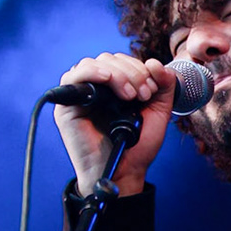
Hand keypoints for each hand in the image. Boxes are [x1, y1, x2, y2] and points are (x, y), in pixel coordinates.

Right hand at [53, 52, 180, 197]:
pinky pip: (74, 77)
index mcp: (115, 87)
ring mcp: (80, 95)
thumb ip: (164, 86)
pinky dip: (92, 72)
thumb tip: (155, 62)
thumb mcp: (158, 111)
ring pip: (94, 64)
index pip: (122, 61)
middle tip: (143, 95)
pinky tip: (107, 79)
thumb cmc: (138, 145)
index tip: (151, 90)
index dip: (139, 69)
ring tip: (131, 95)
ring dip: (117, 74)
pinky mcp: (67, 106)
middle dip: (132, 73)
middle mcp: (96, 88)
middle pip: (109, 59)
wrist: (125, 171)